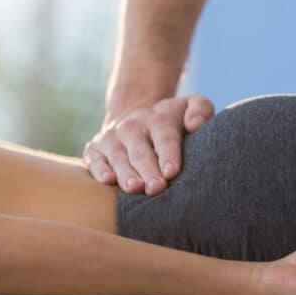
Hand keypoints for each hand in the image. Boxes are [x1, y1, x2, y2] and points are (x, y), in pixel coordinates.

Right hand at [83, 94, 214, 195]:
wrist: (134, 115)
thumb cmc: (171, 121)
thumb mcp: (189, 106)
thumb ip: (200, 109)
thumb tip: (195, 124)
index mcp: (158, 118)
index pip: (164, 137)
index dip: (168, 154)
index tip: (173, 171)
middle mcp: (132, 127)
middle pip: (141, 152)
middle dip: (149, 170)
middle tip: (157, 188)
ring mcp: (112, 138)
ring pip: (119, 158)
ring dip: (126, 174)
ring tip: (134, 188)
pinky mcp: (95, 150)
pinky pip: (95, 161)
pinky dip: (99, 170)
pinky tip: (107, 180)